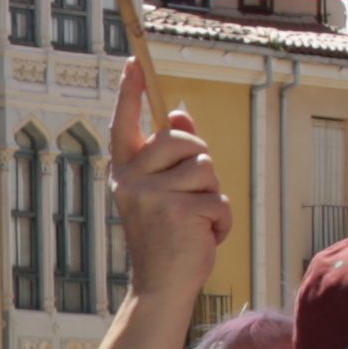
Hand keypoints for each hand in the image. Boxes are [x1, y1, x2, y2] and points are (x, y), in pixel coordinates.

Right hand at [104, 72, 229, 301]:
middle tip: (194, 195)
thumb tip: (180, 115)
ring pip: (206, 168)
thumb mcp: (166, 191)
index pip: (125, 124)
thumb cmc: (167, 237)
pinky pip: (218, 199)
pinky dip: (222, 221)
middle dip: (200, 162)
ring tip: (198, 221)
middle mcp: (131, 179)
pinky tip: (206, 237)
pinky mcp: (178, 211)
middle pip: (183, 140)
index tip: (133, 63)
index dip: (130, 92)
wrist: (161, 285)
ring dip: (214, 195)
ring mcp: (151, 195)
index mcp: (125, 171)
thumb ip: (174, 155)